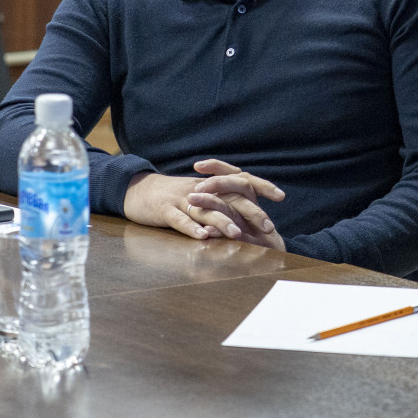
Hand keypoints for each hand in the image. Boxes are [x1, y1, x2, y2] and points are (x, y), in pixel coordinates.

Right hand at [123, 159, 285, 246]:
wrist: (137, 190)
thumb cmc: (171, 196)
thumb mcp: (198, 194)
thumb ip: (220, 200)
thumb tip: (247, 211)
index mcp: (209, 185)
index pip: (241, 180)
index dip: (261, 186)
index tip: (281, 196)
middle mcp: (199, 190)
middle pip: (229, 198)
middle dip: (250, 212)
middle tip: (269, 227)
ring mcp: (181, 199)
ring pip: (206, 210)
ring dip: (222, 223)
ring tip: (238, 235)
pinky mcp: (164, 210)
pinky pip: (179, 219)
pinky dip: (191, 228)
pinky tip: (202, 237)